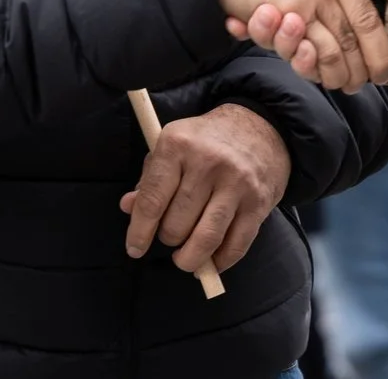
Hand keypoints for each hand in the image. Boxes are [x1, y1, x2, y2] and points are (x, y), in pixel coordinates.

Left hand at [120, 105, 289, 275]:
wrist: (257, 126)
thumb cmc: (206, 140)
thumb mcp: (172, 146)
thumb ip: (149, 179)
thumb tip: (128, 208)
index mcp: (177, 145)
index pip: (153, 199)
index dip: (140, 231)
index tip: (134, 249)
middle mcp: (207, 162)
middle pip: (177, 223)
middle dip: (168, 239)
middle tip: (170, 236)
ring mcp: (236, 183)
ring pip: (206, 239)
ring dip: (190, 258)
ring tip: (184, 259)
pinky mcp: (258, 202)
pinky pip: (236, 245)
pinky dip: (220, 261)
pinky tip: (211, 260)